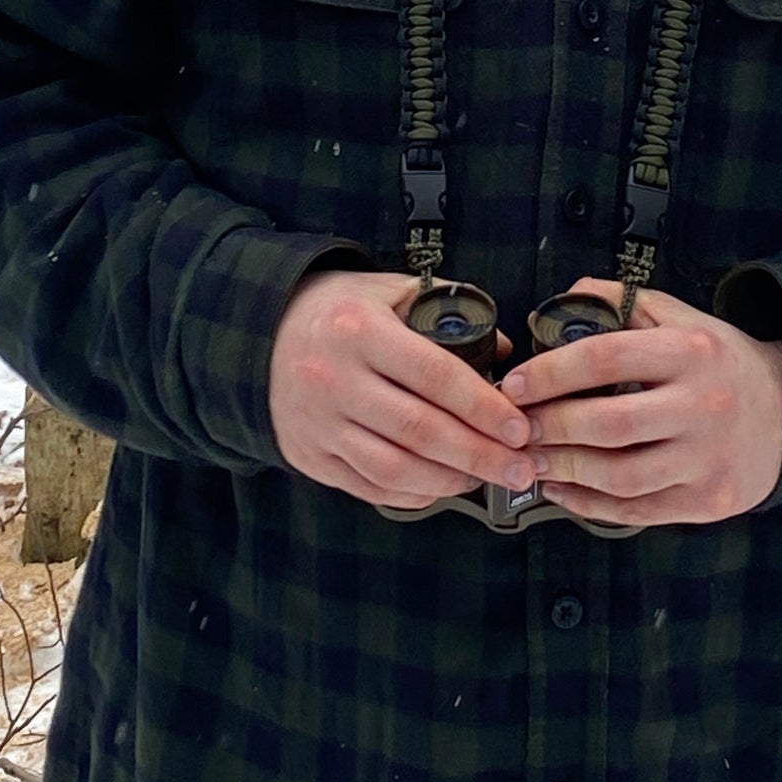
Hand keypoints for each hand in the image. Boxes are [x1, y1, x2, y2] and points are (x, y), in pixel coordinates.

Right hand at [268, 270, 534, 509]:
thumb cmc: (340, 310)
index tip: (520, 427)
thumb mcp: (390, 290)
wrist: (261, 335)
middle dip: (480, 455)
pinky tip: (444, 485)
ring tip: (488, 478)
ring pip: (395, 468)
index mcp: (359, 331)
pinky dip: (414, 492)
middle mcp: (334, 380)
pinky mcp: (308, 457)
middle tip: (521, 468)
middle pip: (420, 431)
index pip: (435, 376)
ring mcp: (318, 424)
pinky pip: (369, 486)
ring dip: (451, 479)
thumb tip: (503, 351)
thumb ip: (446, 311)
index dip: (483, 407)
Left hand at [502, 279, 781, 526]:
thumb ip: (623, 302)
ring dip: (564, 470)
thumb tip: (566, 299)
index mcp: (690, 352)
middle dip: (549, 427)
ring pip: (620, 476)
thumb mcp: (681, 317)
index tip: (514, 384)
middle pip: (608, 424)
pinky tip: (562, 491)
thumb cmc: (720, 361)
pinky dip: (590, 505)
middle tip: (515, 427)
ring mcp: (708, 459)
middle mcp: (703, 405)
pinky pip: (637, 511)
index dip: (551, 372)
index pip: (606, 358)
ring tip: (531, 459)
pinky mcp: (709, 501)